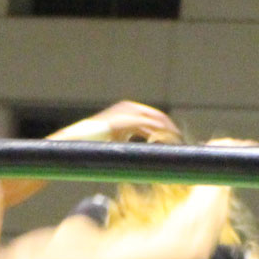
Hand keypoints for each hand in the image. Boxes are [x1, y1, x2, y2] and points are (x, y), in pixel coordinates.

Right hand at [64, 102, 179, 143]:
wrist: (77, 139)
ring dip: (167, 131)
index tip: (176, 139)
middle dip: (170, 129)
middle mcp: (129, 108)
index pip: (155, 117)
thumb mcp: (119, 139)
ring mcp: (126, 112)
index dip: (167, 127)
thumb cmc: (95, 143)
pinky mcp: (123, 121)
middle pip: (158, 116)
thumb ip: (133, 138)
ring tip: (175, 142)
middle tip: (181, 142)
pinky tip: (164, 140)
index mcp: (129, 110)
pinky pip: (145, 126)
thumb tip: (147, 151)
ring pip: (154, 120)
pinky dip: (156, 132)